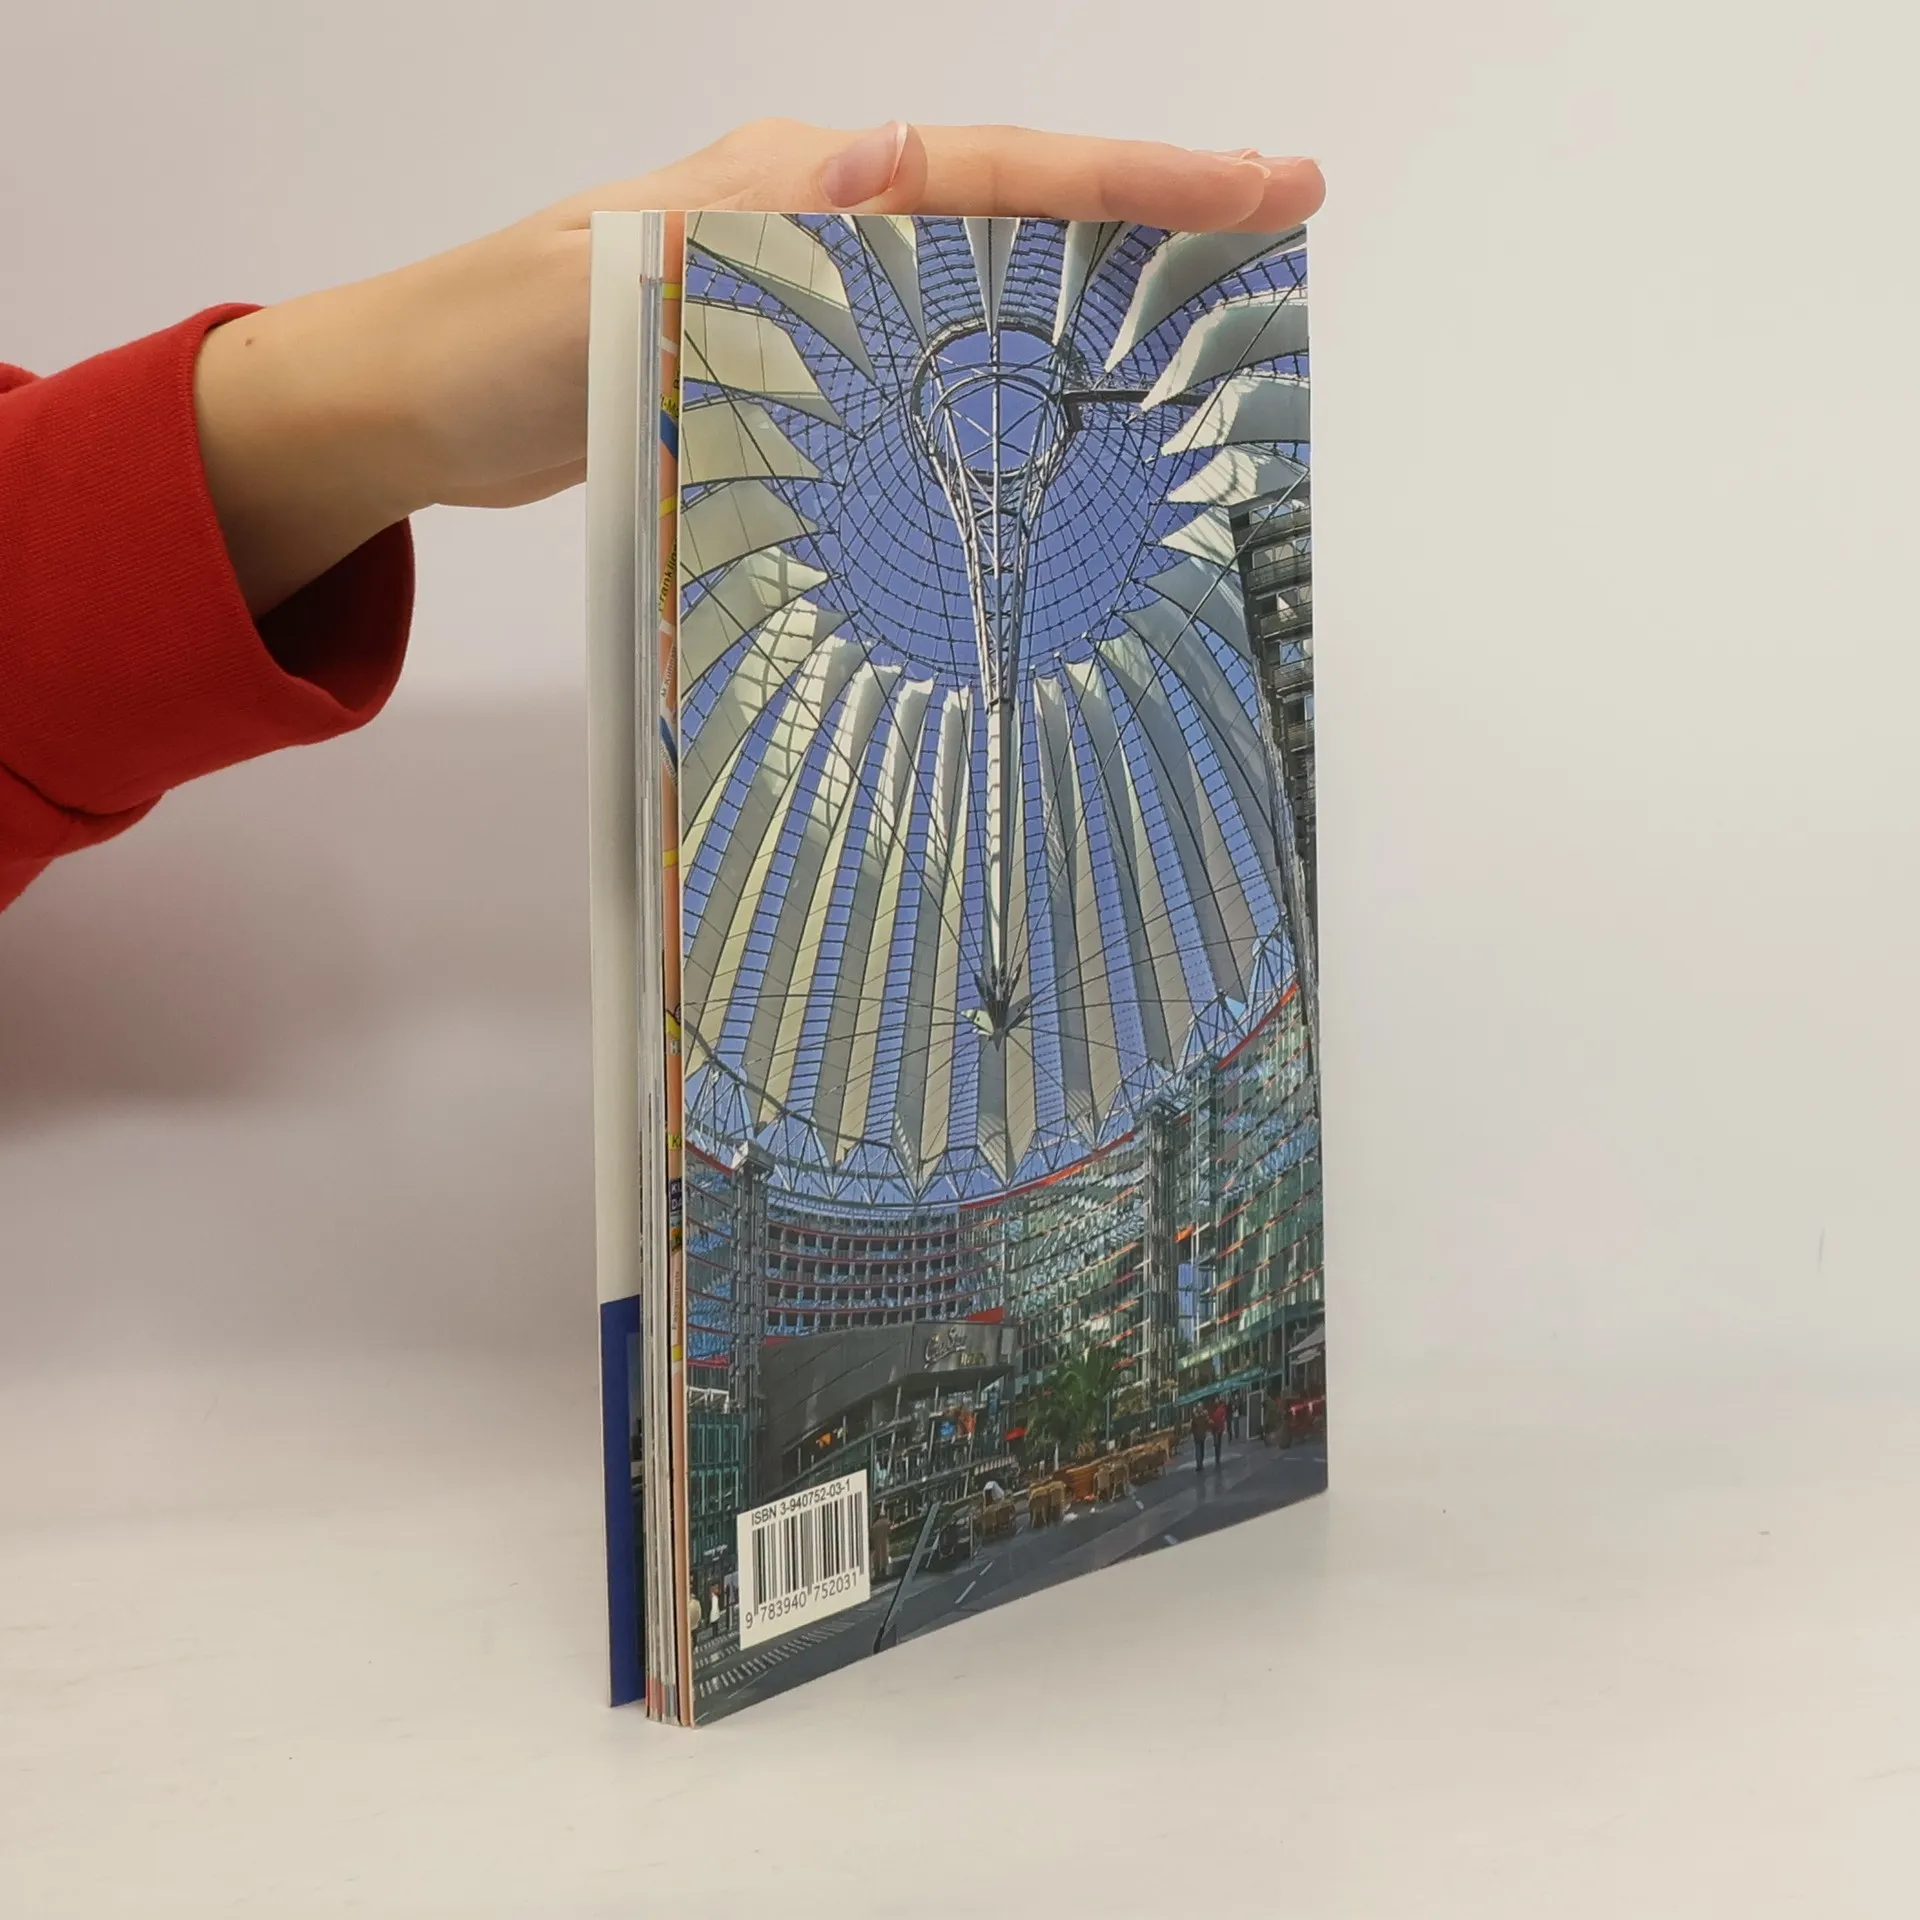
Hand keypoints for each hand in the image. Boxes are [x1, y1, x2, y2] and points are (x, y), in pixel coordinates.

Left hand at [194, 120, 1324, 613]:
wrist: (409, 404)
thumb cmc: (482, 343)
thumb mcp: (601, 277)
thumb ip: (733, 231)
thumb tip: (883, 159)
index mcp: (788, 188)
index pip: (986, 172)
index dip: (1124, 184)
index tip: (1256, 185)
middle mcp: (812, 223)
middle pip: (1011, 215)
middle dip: (1145, 223)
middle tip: (1275, 234)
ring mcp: (803, 294)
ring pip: (977, 289)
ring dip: (1087, 302)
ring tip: (1203, 332)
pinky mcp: (785, 365)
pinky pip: (922, 362)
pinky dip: (997, 380)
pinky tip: (1046, 427)